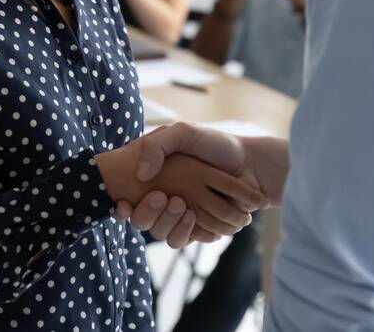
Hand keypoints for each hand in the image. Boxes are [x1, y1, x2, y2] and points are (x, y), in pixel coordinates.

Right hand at [96, 139, 263, 237]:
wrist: (252, 165)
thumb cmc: (217, 145)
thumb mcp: (184, 133)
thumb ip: (157, 146)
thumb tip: (142, 175)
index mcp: (156, 178)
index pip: (127, 198)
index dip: (120, 205)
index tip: (121, 203)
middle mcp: (164, 199)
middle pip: (142, 220)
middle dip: (148, 213)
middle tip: (161, 197)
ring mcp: (182, 216)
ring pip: (162, 233)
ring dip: (169, 224)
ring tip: (184, 208)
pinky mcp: (200, 229)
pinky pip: (186, 239)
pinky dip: (190, 232)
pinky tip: (194, 218)